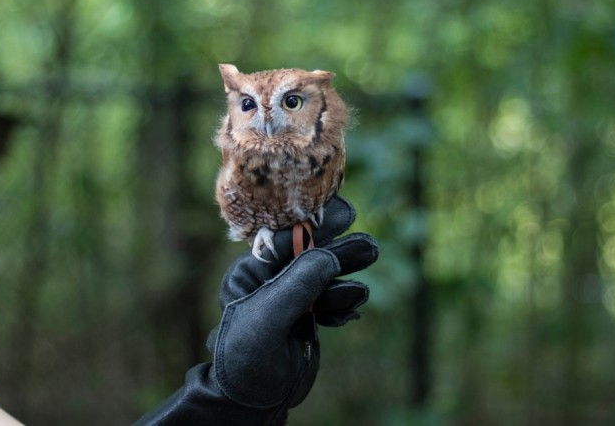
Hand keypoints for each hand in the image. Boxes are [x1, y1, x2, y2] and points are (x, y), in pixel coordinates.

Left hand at [136, 196, 378, 425]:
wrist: (249, 401)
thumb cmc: (245, 359)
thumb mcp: (267, 319)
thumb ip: (296, 286)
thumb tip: (329, 256)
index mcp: (251, 272)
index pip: (284, 237)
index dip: (313, 223)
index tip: (343, 214)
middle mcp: (270, 281)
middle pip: (310, 253)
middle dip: (338, 248)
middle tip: (367, 244)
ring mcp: (290, 299)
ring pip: (324, 276)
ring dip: (347, 270)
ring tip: (369, 259)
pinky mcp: (306, 319)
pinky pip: (330, 301)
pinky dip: (343, 301)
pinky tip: (353, 302)